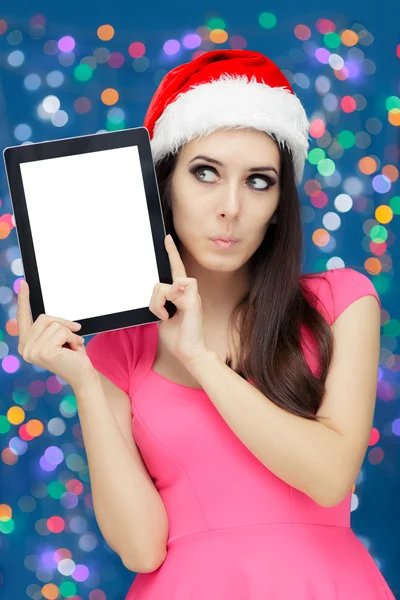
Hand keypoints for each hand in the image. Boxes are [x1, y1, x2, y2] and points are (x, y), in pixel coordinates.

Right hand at [17, 280, 95, 389]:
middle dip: (63, 324)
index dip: (23, 300)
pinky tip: (73, 349)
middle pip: (44, 317)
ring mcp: (32, 351)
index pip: (23, 318)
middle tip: (73, 337)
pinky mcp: (43, 352)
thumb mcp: (59, 338)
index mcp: (26, 344)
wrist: (82, 375)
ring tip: (71, 346)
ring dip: (69, 333)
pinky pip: (61, 331)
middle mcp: (24, 348)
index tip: (23, 283)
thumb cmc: (73, 356)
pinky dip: (72, 338)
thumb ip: (51, 327)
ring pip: (54, 324)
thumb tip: (47, 317)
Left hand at [149, 235, 208, 364]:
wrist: (189, 352)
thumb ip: (159, 303)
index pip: (175, 269)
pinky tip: (170, 313)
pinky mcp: (193, 299)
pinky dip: (166, 300)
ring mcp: (191, 294)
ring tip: (165, 316)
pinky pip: (176, 285)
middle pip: (161, 282)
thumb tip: (156, 294)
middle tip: (161, 315)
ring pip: (163, 285)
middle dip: (154, 300)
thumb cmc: (178, 338)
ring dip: (158, 303)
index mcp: (180, 295)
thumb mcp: (161, 317)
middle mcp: (187, 292)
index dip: (172, 253)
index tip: (167, 239)